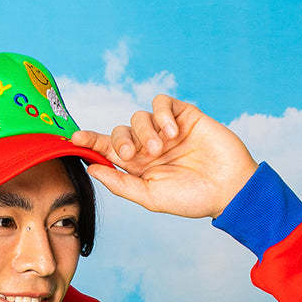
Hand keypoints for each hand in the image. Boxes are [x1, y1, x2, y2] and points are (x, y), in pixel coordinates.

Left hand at [71, 95, 257, 219]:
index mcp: (138, 168)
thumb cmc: (191, 199)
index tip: (73, 138)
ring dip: (145, 131)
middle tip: (133, 154)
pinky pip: (161, 102)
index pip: (108, 150)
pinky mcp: (183, 115)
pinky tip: (172, 132)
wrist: (228, 188)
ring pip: (139, 116)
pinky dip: (161, 114)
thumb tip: (93, 169)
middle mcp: (149, 147)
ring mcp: (166, 130)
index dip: (90, 142)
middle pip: (121, 130)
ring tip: (163, 148)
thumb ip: (121, 183)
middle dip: (121, 140)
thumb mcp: (150, 196)